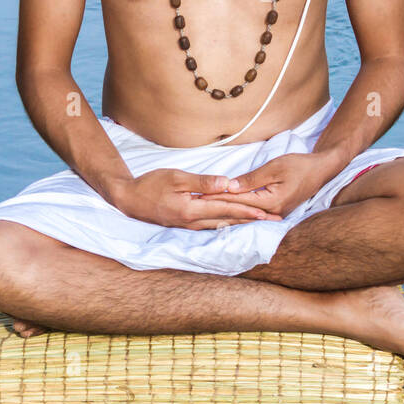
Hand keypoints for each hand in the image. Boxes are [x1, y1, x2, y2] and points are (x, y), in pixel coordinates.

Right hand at [113, 168, 284, 229]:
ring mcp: (189, 225)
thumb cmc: (151, 184)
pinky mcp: (185, 224)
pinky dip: (227, 224)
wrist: (129, 199)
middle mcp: (193, 222)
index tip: (267, 212)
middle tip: (274, 221)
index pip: (227, 209)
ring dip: (242, 223)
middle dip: (252, 220)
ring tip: (260, 223)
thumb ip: (202, 182)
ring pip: (222, 224)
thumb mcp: (176, 178)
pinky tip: (234, 224)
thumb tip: (227, 183)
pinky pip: (212, 225)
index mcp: (192, 210)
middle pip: (228, 220)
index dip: (248, 210)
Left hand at [195, 152, 335, 219]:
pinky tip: (227, 210)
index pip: (240, 200)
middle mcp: (274, 213)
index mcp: (273, 202)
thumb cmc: (299, 165)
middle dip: (219, 205)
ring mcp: (276, 215)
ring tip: (206, 209)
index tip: (201, 194)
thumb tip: (230, 186)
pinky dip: (239, 210)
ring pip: (246, 214)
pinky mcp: (277, 212)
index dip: (219, 196)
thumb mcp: (274, 167)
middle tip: (197, 203)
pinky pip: (253, 213)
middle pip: (241, 210)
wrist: (321, 170)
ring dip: (227, 209)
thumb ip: (252, 179)